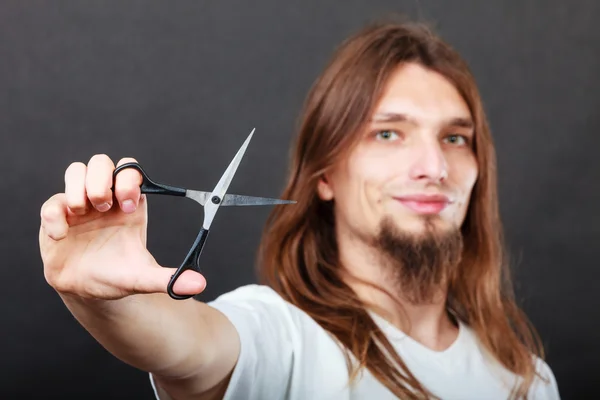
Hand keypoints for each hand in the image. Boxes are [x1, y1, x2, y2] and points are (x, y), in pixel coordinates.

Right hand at [39, 155, 205, 299]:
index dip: (129, 180)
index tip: (129, 205)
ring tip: (82, 213)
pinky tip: (62, 234)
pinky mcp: (57, 217)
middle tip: (104, 206)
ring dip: (79, 188)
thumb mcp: (143, 277)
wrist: (87, 290)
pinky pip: (51, 202)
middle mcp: (105, 199)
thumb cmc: (117, 276)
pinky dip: (54, 215)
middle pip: (102, 163)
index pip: (131, 172)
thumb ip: (169, 279)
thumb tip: (199, 284)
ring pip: (76, 171)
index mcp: (129, 205)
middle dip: (102, 179)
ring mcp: (79, 205)